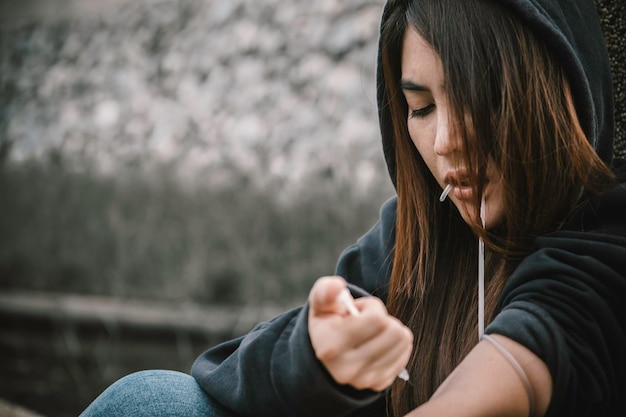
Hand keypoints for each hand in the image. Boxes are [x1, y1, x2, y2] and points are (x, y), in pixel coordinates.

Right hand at [308, 276, 412, 391]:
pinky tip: (378, 344)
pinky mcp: (377, 385)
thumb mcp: (320, 302)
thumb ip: (326, 290)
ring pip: (404, 343)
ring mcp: (364, 380)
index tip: (357, 309)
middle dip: (384, 319)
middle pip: (394, 332)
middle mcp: (346, 369)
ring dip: (391, 331)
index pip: (376, 320)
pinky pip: (404, 357)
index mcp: (330, 347)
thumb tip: (338, 286)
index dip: (371, 306)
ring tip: (372, 331)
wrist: (323, 353)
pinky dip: (395, 346)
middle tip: (367, 320)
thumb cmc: (326, 321)